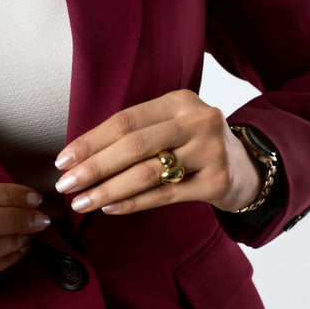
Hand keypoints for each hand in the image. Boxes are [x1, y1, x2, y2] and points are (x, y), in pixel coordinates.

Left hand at [54, 89, 263, 214]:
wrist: (246, 167)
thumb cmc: (195, 146)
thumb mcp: (173, 125)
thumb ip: (137, 133)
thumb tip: (79, 157)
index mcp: (180, 100)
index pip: (125, 120)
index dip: (91, 141)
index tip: (63, 160)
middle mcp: (198, 121)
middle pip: (134, 145)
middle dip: (94, 167)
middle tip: (66, 184)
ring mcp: (210, 151)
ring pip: (148, 172)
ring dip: (108, 190)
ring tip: (82, 202)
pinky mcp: (217, 181)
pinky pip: (164, 195)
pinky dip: (133, 203)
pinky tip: (111, 208)